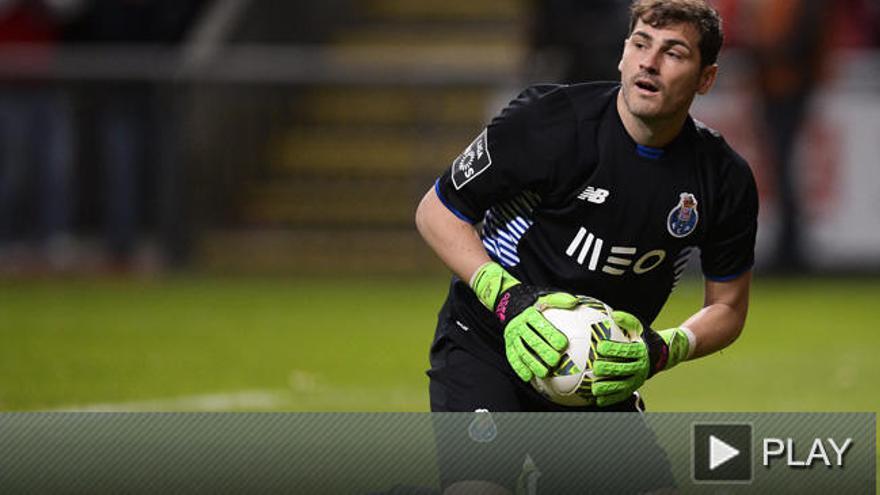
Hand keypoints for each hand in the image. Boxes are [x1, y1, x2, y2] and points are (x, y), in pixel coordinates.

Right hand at [470, 262, 578, 381]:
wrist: (509, 302)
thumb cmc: (532, 302)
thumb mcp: (544, 297)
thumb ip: (559, 300)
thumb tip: (574, 302)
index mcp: (529, 314)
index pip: (541, 325)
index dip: (551, 335)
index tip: (563, 344)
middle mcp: (519, 325)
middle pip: (532, 340)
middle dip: (544, 351)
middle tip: (556, 361)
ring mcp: (512, 336)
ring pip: (522, 351)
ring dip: (533, 363)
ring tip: (544, 373)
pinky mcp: (508, 345)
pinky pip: (512, 358)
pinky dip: (519, 368)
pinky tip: (528, 377)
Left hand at [591, 311, 691, 406]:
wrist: (660, 355)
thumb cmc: (643, 338)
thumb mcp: (638, 327)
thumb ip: (627, 320)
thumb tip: (614, 314)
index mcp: (640, 351)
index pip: (626, 350)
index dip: (613, 348)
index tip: (600, 346)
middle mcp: (640, 367)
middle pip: (623, 369)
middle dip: (608, 369)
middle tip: (595, 367)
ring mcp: (637, 379)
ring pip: (622, 386)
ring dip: (608, 388)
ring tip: (595, 388)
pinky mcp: (634, 388)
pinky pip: (621, 395)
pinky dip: (610, 399)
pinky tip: (598, 400)